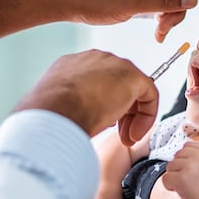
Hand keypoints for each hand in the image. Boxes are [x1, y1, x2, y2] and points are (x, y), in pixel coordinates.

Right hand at [14, 50, 157, 141]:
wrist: (54, 111)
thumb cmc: (50, 116)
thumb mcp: (57, 108)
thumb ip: (70, 107)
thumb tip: (80, 118)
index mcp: (70, 66)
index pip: (95, 82)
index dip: (102, 106)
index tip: (101, 124)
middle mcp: (93, 60)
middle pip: (116, 83)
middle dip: (120, 112)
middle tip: (118, 135)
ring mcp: (113, 64)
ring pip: (132, 89)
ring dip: (132, 117)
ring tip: (126, 138)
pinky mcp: (131, 76)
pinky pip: (149, 95)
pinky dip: (146, 117)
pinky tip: (134, 133)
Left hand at [161, 142, 198, 198]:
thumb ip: (196, 157)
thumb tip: (176, 154)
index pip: (187, 145)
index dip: (186, 159)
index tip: (193, 170)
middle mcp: (198, 156)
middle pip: (177, 155)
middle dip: (180, 167)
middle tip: (191, 180)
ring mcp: (189, 166)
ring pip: (170, 166)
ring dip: (175, 177)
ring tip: (188, 186)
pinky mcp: (181, 178)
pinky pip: (165, 178)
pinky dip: (170, 186)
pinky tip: (181, 190)